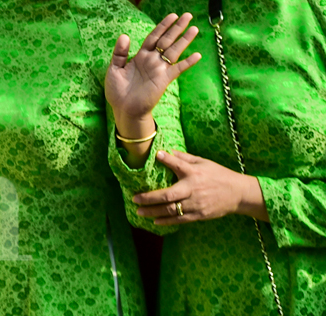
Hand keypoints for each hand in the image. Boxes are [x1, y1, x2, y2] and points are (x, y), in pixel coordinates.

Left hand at [105, 11, 200, 127]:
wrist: (123, 109)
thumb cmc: (118, 90)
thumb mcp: (114, 68)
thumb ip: (120, 52)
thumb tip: (125, 35)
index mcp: (140, 56)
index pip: (154, 37)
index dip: (163, 26)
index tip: (172, 15)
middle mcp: (152, 60)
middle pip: (167, 40)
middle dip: (177, 28)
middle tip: (188, 15)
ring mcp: (159, 69)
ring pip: (174, 51)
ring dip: (184, 40)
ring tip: (195, 29)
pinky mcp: (164, 80)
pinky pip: (177, 69)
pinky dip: (187, 62)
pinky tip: (197, 55)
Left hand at [134, 150, 267, 224]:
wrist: (239, 194)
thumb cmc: (219, 175)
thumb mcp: (203, 162)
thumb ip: (184, 158)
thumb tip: (165, 151)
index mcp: (194, 174)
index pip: (178, 165)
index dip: (167, 160)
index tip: (156, 155)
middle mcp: (193, 190)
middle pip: (168, 196)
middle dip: (150, 198)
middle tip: (134, 199)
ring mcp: (196, 205)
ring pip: (172, 210)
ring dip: (154, 212)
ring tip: (139, 211)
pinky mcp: (200, 215)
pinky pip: (181, 220)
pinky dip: (167, 221)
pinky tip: (155, 221)